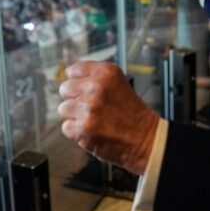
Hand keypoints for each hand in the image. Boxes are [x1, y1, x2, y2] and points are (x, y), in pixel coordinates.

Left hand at [58, 61, 159, 175]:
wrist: (146, 139)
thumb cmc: (132, 114)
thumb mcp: (118, 83)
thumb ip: (94, 78)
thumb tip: (69, 77)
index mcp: (106, 72)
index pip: (73, 71)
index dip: (78, 82)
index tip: (84, 90)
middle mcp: (96, 87)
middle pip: (65, 89)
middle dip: (74, 99)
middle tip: (89, 107)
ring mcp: (88, 108)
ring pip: (63, 109)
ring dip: (75, 116)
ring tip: (93, 120)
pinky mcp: (83, 128)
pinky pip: (66, 127)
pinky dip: (76, 132)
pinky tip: (92, 131)